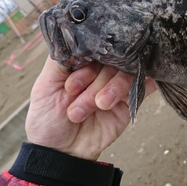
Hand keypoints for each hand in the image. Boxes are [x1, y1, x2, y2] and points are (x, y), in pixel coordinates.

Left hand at [26, 56, 155, 160]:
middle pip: (111, 60)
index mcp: (81, 63)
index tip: (71, 85)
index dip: (85, 65)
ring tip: (96, 106)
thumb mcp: (44, 85)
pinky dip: (139, 86)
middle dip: (94, 81)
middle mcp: (99, 71)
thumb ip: (61, 58)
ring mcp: (116, 85)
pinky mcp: (129, 102)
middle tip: (76, 96)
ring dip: (108, 90)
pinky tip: (126, 94)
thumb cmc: (47, 119)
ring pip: (124, 74)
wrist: (60, 153)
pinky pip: (142, 86)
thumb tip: (74, 32)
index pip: (93, 48)